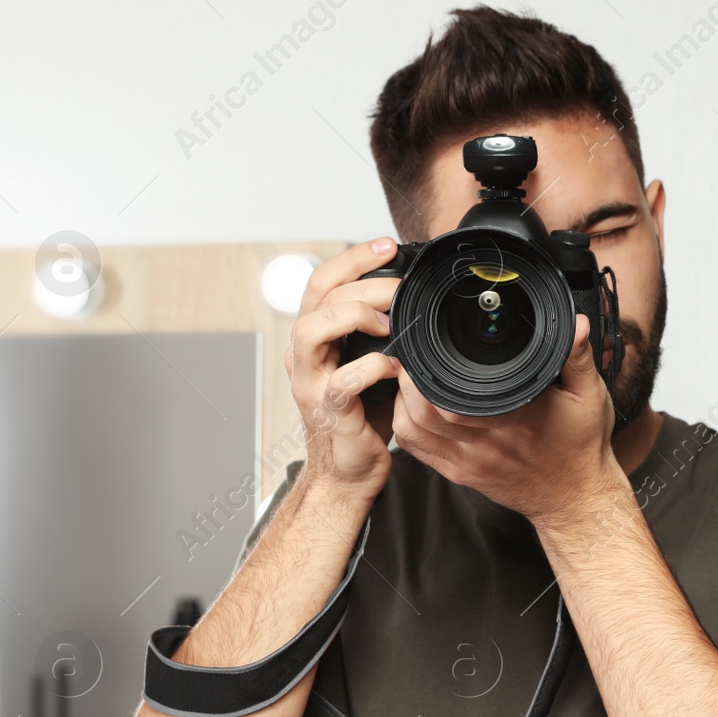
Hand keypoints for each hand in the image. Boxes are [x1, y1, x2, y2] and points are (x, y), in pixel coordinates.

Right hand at [288, 238, 403, 503]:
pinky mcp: (328, 410)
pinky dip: (372, 367)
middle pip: (318, 296)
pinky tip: (396, 368)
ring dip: (353, 315)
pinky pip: (342, 380)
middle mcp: (304, 355)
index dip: (353, 258)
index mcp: (314, 338)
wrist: (349, 470)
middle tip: (401, 288)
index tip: (388, 246)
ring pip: (312, 329)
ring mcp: (311, 383)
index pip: (321, 281)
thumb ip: (378, 331)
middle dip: (364, 282)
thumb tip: (413, 296)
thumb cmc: (362, 416)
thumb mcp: (369, 361)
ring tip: (388, 323)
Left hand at [391, 314, 623, 524]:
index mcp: (515, 420)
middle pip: (424, 413)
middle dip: (410, 382)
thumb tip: (577, 323)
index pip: (455, 400)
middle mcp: (486, 444)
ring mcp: (469, 462)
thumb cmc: (581, 446)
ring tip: (409, 379)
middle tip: (412, 357)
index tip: (427, 347)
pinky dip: (407, 427)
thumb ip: (578, 357)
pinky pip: (419, 451)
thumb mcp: (589, 396)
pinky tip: (411, 408)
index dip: (431, 373)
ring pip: (415, 432)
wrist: (574, 498)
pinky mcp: (461, 474)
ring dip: (403, 403)